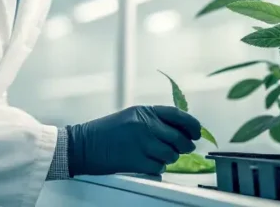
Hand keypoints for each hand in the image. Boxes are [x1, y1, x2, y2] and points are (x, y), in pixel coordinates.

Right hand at [66, 105, 200, 175]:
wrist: (82, 145)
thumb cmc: (105, 132)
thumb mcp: (130, 117)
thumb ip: (153, 121)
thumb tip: (180, 131)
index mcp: (144, 111)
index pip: (178, 115)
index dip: (192, 124)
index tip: (197, 132)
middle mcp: (145, 125)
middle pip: (179, 138)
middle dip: (185, 146)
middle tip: (183, 149)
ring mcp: (141, 143)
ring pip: (171, 154)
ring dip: (169, 158)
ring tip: (157, 156)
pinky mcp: (136, 160)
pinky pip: (159, 167)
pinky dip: (156, 168)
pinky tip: (147, 163)